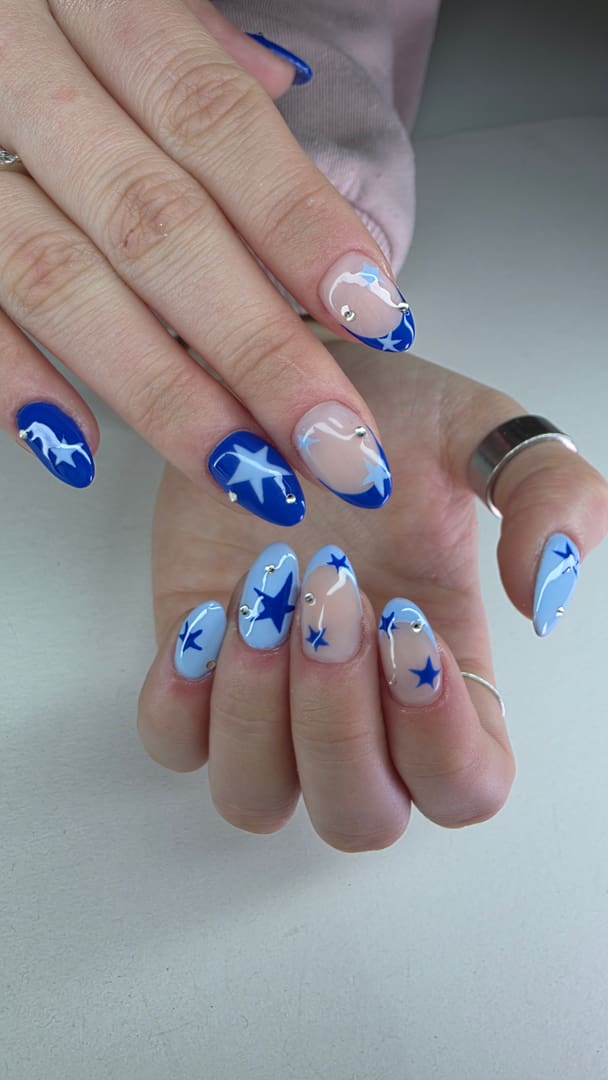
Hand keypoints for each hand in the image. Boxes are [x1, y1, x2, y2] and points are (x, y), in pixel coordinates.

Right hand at [0, 0, 412, 520]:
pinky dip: (14, 383)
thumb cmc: (30, 11)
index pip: (211, 118)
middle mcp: (17, 68)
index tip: (378, 317)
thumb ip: (186, 44)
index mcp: (87, 0)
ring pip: (59, 283)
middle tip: (333, 443)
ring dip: (162, 391)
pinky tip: (84, 449)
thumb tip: (274, 83)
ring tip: (247, 471)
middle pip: (154, 224)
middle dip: (256, 348)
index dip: (298, 223)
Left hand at [138, 339, 607, 849]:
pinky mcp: (193, 666)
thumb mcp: (484, 431)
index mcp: (440, 671)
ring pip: (258, 799)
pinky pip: (174, 746)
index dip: (441, 741)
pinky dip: (182, 703)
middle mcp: (357, 704)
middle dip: (339, 722)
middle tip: (330, 596)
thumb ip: (548, 497)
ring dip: (259, 717)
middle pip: (359, 817)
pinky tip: (208, 614)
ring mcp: (268, 694)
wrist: (278, 379)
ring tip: (264, 600)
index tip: (408, 625)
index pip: (463, 787)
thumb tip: (543, 596)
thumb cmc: (384, 416)